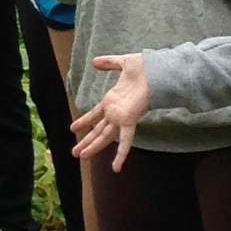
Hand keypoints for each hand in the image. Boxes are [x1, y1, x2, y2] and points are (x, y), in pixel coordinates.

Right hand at [71, 55, 151, 169]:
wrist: (157, 70)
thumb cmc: (144, 67)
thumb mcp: (122, 63)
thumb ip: (109, 63)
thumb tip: (94, 62)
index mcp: (112, 100)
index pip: (95, 114)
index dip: (85, 121)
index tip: (74, 128)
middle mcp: (115, 111)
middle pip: (98, 129)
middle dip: (86, 141)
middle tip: (75, 152)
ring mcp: (121, 117)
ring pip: (104, 136)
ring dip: (93, 147)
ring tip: (81, 157)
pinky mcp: (129, 121)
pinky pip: (124, 141)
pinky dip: (121, 155)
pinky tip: (116, 168)